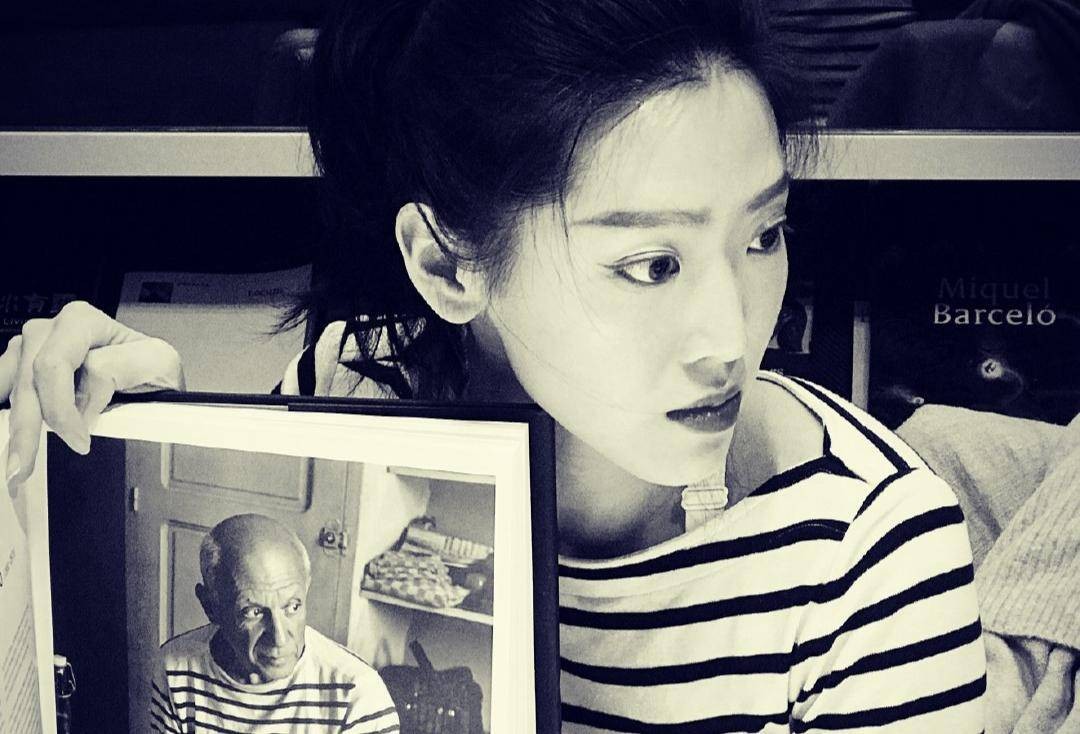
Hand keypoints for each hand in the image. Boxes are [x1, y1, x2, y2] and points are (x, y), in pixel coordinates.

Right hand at [1, 301, 183, 484]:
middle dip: (25, 427)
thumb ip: (120, 368)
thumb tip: (83, 395)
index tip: (79, 442)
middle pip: (27, 380)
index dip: (61, 407)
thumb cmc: (154, 365)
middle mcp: (50, 330)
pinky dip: (8, 419)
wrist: (152, 373)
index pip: (53, 365)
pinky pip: (5, 391)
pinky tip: (12, 443)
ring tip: (17, 467)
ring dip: (14, 430)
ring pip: (13, 391)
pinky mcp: (22, 369)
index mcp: (81, 321)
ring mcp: (30, 349)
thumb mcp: (157, 361)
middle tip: (24, 468)